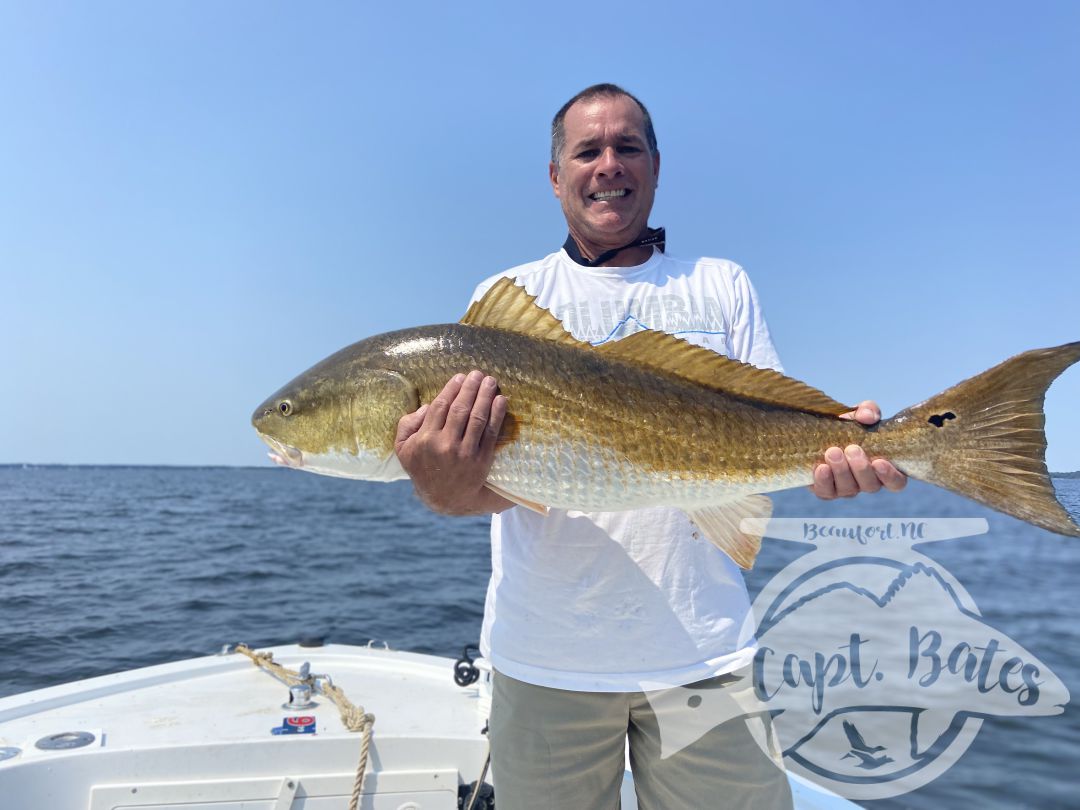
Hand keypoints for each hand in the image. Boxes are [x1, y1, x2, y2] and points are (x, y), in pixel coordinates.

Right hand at [394, 370, 513, 514]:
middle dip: (470, 388)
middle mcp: (445, 445)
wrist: (445, 498)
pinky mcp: (482, 460)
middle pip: (461, 409)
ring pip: (477, 418)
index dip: (451, 389)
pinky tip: (501, 400)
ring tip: (490, 381)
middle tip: (477, 374)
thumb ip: (407, 424)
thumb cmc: (423, 468)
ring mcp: (465, 453)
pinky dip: (497, 414)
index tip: (459, 377)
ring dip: (485, 396)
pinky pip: (491, 433)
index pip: (440, 407)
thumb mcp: (403, 449)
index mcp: (425, 439)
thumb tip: (426, 406)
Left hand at [811, 400, 907, 498]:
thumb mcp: (861, 414)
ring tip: (833, 452)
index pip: (896, 482)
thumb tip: (867, 417)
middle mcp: (867, 482)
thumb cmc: (850, 425)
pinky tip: (821, 467)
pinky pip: (826, 492)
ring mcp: (847, 488)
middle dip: (861, 468)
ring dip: (841, 471)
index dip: (890, 476)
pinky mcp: (826, 490)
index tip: (879, 461)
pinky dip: (823, 481)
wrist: (822, 432)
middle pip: (870, 486)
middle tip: (852, 449)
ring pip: (848, 490)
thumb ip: (868, 411)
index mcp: (884, 468)